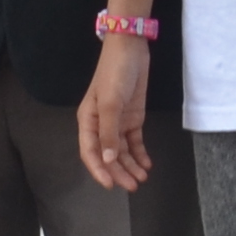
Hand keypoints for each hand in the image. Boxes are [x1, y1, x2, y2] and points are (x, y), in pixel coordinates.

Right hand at [75, 31, 156, 190]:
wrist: (131, 49)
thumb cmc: (115, 74)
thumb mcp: (110, 103)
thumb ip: (109, 132)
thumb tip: (108, 160)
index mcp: (88, 121)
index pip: (90, 152)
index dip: (99, 170)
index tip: (110, 185)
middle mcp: (101, 125)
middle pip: (108, 155)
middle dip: (119, 172)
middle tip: (133, 186)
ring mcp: (117, 122)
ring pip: (122, 151)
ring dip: (131, 166)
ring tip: (142, 179)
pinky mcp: (132, 118)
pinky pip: (134, 142)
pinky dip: (140, 154)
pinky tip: (147, 164)